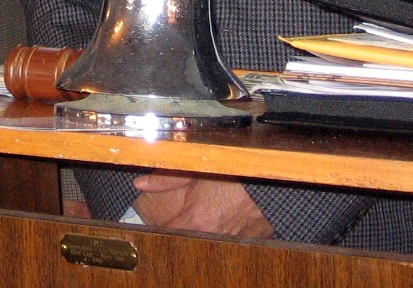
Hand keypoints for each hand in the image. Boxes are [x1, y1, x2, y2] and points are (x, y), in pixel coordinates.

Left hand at [131, 172, 274, 237]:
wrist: (271, 176)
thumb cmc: (234, 171)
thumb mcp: (196, 170)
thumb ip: (165, 179)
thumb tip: (141, 184)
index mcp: (196, 221)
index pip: (166, 236)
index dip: (157, 230)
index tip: (154, 224)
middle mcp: (213, 235)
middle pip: (188, 240)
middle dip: (183, 230)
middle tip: (182, 217)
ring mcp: (234, 240)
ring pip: (210, 241)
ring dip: (206, 231)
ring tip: (208, 215)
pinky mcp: (251, 239)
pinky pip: (232, 240)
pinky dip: (226, 231)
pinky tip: (227, 218)